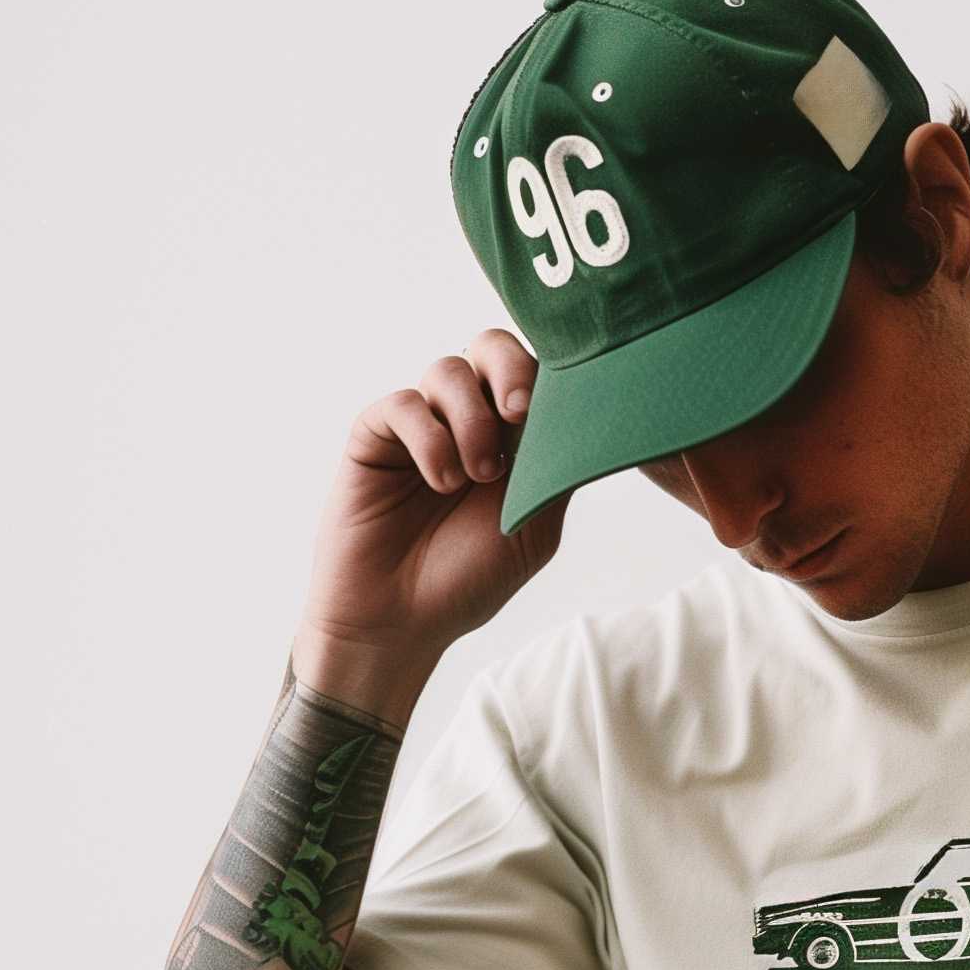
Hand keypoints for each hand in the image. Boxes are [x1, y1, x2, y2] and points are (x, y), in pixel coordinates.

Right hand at [304, 328, 571, 683]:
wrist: (398, 622)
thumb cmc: (467, 580)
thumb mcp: (534, 527)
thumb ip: (557, 469)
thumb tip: (594, 418)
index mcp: (512, 438)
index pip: (535, 376)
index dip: (550, 377)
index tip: (562, 408)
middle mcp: (466, 420)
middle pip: (491, 347)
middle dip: (510, 369)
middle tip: (518, 413)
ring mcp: (421, 424)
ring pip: (448, 370)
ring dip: (471, 419)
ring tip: (477, 476)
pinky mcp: (375, 435)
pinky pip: (405, 404)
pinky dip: (430, 438)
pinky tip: (441, 481)